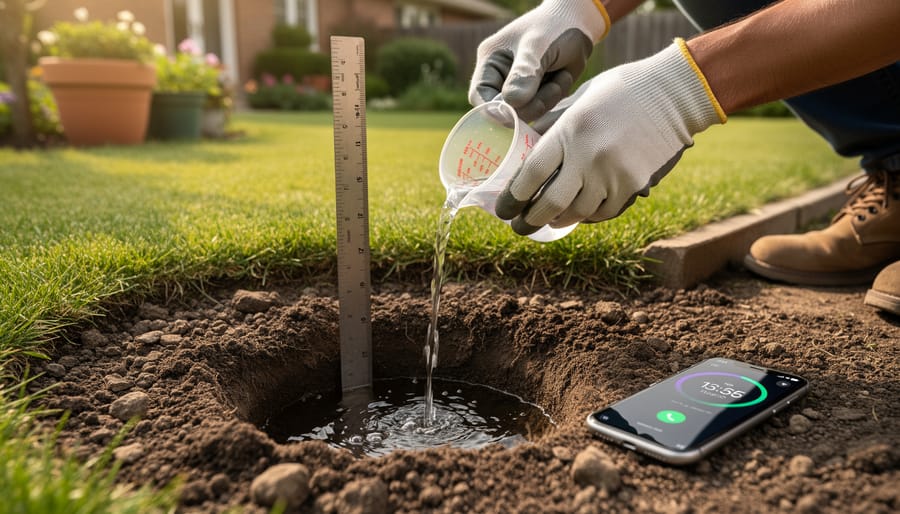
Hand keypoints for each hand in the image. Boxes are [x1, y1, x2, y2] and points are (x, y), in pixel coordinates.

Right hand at [468, 0, 608, 121]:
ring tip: (562, 76)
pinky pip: (541, 111)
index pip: (479, 96)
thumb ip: (524, 74)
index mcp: (490, 63)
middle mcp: (500, 79)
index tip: (519, 111)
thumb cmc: (554, 28)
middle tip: (553, 88)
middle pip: (503, 110)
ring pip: (525, 114)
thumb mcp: (537, 47)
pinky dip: (555, 98)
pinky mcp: (536, 95)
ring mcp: (519, 89)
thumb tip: (512, 104)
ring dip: (546, 100)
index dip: (496, 109)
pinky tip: (564, 77)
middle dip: (530, 105)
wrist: (579, 24)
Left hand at [495, 39, 726, 234]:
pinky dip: (590, 215)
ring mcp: (613, 173)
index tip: (503, 208)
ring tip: (549, 219)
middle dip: (530, 220)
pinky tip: (581, 212)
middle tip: (520, 225)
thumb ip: (554, 125)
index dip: (512, 197)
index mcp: (569, 131)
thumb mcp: (579, 99)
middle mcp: (588, 156)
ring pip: (577, 213)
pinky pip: (604, 212)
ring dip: (560, 219)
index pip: (530, 174)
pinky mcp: (634, 184)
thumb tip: (525, 145)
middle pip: (550, 204)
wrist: (674, 93)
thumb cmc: (621, 90)